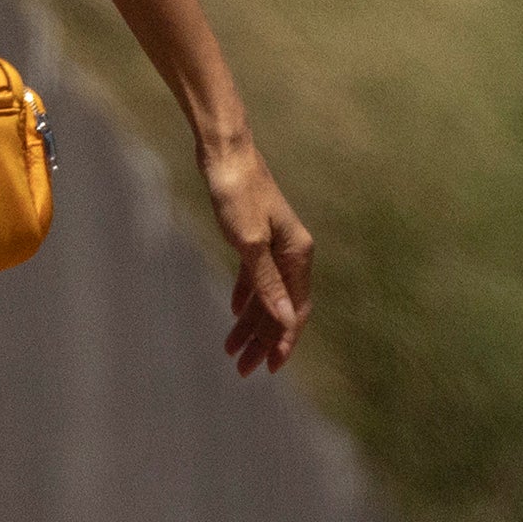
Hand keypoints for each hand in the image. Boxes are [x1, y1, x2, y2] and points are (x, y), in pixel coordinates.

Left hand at [203, 134, 312, 376]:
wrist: (225, 151)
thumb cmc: (237, 193)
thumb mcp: (248, 242)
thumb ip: (266, 283)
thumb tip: (284, 320)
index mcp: (297, 255)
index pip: (294, 311)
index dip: (283, 341)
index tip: (269, 368)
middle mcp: (292, 252)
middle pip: (279, 308)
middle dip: (262, 340)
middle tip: (242, 369)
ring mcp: (275, 245)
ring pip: (266, 295)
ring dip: (251, 323)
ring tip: (231, 349)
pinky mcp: (256, 236)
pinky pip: (256, 277)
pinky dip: (247, 296)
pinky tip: (235, 312)